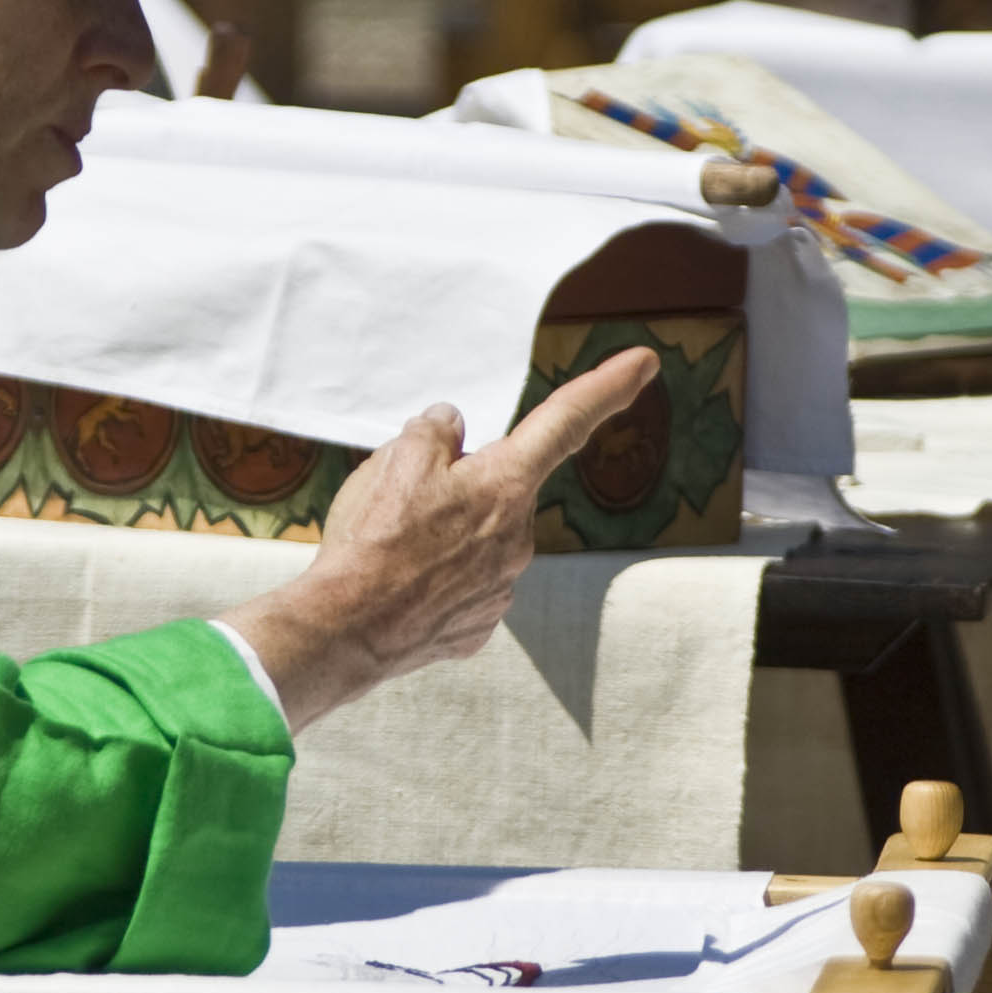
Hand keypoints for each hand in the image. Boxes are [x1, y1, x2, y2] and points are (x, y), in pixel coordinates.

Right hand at [219, 347, 659, 731]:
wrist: (346, 630)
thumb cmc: (373, 539)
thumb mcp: (396, 457)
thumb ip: (435, 432)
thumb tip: (451, 428)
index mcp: (505, 484)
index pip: (567, 420)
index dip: (607, 386)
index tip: (645, 362)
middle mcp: (518, 537)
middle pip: (498, 491)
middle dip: (461, 488)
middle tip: (403, 502)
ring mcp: (502, 589)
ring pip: (478, 542)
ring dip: (444, 538)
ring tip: (392, 549)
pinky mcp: (477, 627)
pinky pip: (462, 588)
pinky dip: (435, 582)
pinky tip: (401, 587)